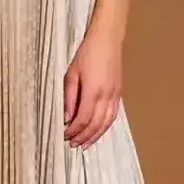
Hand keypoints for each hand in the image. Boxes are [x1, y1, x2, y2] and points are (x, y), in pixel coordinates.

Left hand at [63, 27, 122, 148]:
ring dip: (95, 135)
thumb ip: (69, 97)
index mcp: (93, 91)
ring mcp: (115, 95)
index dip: (74, 130)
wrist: (107, 39)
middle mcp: (107, 96)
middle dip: (84, 137)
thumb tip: (66, 118)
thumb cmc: (87, 53)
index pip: (83, 119)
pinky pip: (113, 116)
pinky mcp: (119, 93)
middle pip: (96, 125)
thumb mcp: (71, 74)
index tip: (65, 135)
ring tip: (85, 144)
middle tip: (73, 144)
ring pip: (107, 123)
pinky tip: (98, 131)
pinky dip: (105, 126)